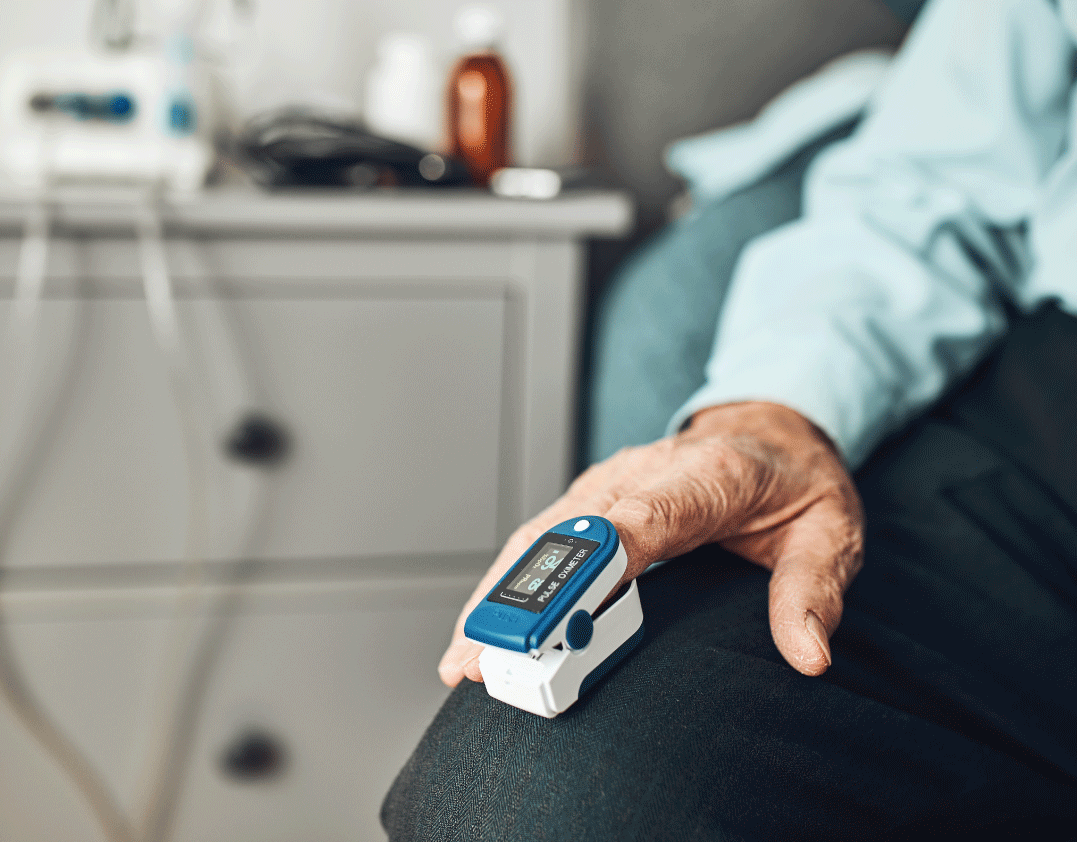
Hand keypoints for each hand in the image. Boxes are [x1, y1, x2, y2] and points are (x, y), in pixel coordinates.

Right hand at [438, 401, 863, 685]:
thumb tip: (808, 656)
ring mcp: (607, 483)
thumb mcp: (831, 533)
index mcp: (709, 475)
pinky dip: (504, 584)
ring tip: (466, 658)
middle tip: (491, 658)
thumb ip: (813, 592)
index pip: (647, 518)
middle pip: (573, 535)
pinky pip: (537, 541)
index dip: (600, 563)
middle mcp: (644, 472)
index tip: (566, 612)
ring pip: (540, 538)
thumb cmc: (793, 480)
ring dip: (500, 597)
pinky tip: (481, 627)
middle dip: (527, 599)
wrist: (769, 428)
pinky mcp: (587, 499)